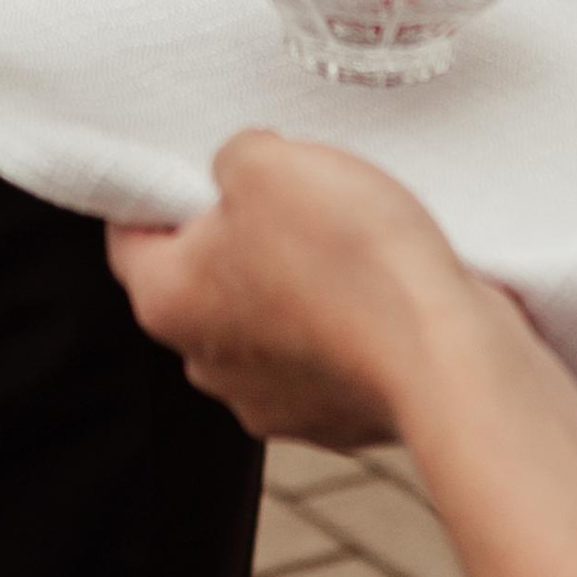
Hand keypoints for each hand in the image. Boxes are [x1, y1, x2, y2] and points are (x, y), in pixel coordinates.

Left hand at [107, 132, 487, 445]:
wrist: (447, 355)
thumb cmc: (349, 259)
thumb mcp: (268, 161)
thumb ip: (232, 157)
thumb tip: (242, 172)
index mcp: (166, 301)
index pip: (130, 237)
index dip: (160, 190)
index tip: (197, 164)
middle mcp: (207, 364)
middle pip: (202, 279)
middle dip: (237, 235)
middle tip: (284, 195)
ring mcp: (273, 403)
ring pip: (267, 319)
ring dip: (295, 281)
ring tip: (345, 240)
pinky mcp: (335, 419)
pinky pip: (325, 355)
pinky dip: (344, 323)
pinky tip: (378, 289)